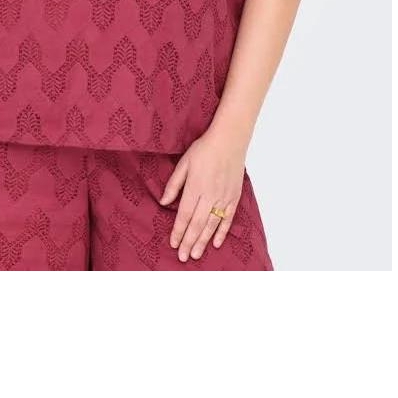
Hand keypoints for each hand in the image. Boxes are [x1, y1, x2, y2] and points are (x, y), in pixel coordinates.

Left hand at [158, 131, 246, 261]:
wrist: (229, 140)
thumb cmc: (204, 149)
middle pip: (197, 224)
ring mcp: (223, 198)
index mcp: (195, 187)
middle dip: (189, 242)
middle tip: (184, 257)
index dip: (178, 231)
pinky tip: (215, 243)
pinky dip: (221, 232)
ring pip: (212, 225)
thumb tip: (163, 202)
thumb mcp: (184, 163)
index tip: (173, 244)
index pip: (184, 215)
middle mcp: (210, 195)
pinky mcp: (234, 197)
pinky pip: (228, 219)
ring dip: (203, 241)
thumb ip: (174, 184)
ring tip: (196, 254)